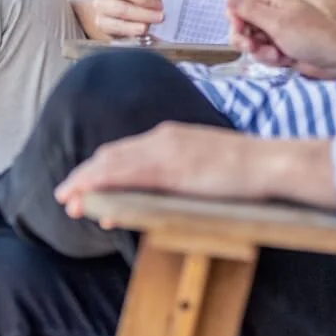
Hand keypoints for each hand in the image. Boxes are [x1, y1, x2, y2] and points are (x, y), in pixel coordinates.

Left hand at [55, 122, 258, 221]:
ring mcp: (168, 151)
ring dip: (87, 181)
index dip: (99, 167)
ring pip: (114, 164)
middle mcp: (164, 137)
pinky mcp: (173, 168)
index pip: (125, 150)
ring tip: (68, 200)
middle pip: (112, 155)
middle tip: (64, 196)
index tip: (81, 183)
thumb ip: (180, 175)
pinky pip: (129, 176)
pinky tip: (90, 197)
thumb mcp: (207, 166)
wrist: (271, 163)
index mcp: (173, 135)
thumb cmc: (247, 170)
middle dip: (85, 175)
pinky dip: (104, 185)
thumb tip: (162, 193)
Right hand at [227, 0, 335, 76]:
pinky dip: (271, 59)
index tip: (240, 29)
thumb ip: (250, 11)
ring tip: (278, 55)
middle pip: (242, 24)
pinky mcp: (281, 47)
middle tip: (252, 47)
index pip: (240, 1)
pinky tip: (285, 60)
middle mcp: (273, 11)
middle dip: (245, 39)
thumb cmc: (311, 35)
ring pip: (251, 42)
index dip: (235, 16)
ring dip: (261, 52)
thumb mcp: (277, 22)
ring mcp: (277, 30)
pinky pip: (263, 53)